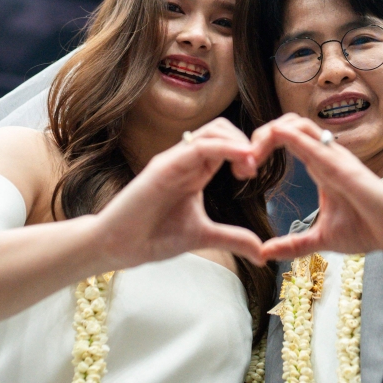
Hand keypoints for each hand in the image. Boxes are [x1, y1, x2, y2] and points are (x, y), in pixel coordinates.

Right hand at [95, 118, 265, 267]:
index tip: (254, 174)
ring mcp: (175, 160)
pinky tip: (242, 161)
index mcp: (196, 171)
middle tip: (252, 169)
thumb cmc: (154, 237)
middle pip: (222, 129)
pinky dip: (226, 148)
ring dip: (239, 142)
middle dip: (246, 142)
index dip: (246, 152)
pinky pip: (200, 146)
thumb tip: (262, 253)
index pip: (226, 143)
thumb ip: (232, 238)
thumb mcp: (203, 236)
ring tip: (249, 166)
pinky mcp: (164, 166)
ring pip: (214, 131)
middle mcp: (186, 160)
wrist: (120, 247)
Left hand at [250, 114, 382, 261]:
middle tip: (242, 161)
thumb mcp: (320, 239)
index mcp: (320, 165)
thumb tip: (265, 253)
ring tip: (251, 155)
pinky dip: (292, 138)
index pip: (287, 137)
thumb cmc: (367, 229)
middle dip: (260, 134)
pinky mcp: (345, 168)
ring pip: (298, 125)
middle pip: (288, 123)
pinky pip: (315, 144)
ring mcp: (336, 158)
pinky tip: (274, 140)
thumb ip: (293, 244)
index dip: (261, 145)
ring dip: (269, 133)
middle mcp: (327, 155)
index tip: (244, 170)